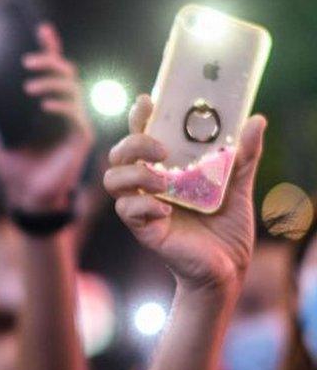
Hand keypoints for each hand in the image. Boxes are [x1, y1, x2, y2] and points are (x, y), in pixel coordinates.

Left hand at [0, 23, 94, 211]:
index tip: (41, 28)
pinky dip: (61, 104)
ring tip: (29, 86)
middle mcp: (62, 107)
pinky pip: (76, 114)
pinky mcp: (80, 137)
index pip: (50, 69)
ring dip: (52, 81)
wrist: (26, 196)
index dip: (50, 47)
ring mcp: (73, 120)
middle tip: (26, 61)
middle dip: (49, 60)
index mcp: (45, 102)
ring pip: (73, 88)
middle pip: (65, 71)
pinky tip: (44, 105)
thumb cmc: (12, 163)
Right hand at [104, 94, 266, 291]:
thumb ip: (244, 155)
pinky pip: (128, 211)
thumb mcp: (238, 186)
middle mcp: (148, 184)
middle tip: (161, 150)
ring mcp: (142, 207)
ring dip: (135, 175)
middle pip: (118, 154)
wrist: (228, 267)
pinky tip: (166, 209)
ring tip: (163, 181)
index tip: (147, 102)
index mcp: (165, 168)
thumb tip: (256, 120)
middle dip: (133, 144)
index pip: (141, 136)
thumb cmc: (227, 227)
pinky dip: (145, 206)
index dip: (138, 118)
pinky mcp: (144, 230)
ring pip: (113, 180)